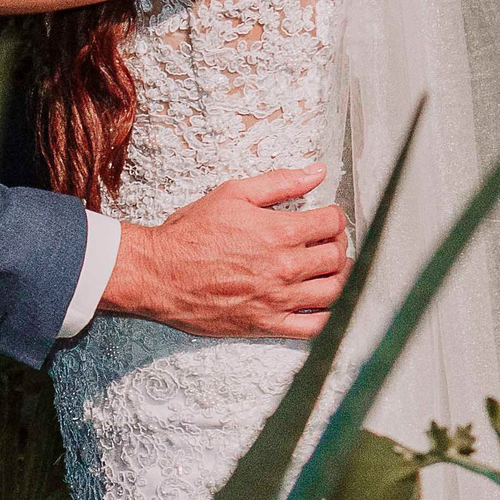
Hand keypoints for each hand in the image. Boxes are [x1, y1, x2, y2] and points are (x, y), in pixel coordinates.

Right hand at [99, 166, 348, 339]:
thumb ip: (279, 182)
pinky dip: (327, 315)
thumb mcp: (233, 194)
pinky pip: (313, 326)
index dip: (335, 216)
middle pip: (336, 257)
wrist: (159, 274)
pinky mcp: (267, 324)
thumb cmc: (190, 234)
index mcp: (278, 232)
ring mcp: (278, 299)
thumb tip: (317, 172)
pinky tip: (323, 303)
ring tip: (330, 269)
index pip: (331, 223)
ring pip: (333, 291)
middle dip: (339, 244)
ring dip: (339, 277)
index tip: (329, 217)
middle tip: (329, 241)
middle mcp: (284, 267)